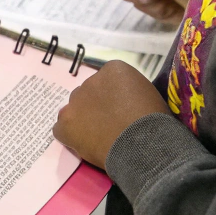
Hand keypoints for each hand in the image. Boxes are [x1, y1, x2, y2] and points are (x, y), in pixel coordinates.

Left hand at [54, 61, 168, 169]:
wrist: (145, 145)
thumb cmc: (154, 121)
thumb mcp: (148, 94)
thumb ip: (129, 91)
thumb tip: (122, 102)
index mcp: (113, 69)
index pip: (107, 81)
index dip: (113, 98)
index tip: (122, 111)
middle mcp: (90, 80)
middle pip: (88, 94)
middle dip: (96, 107)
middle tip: (109, 125)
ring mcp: (74, 102)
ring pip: (74, 110)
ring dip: (82, 120)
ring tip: (98, 137)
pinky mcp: (65, 123)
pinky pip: (61, 129)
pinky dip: (70, 137)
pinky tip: (85, 145)